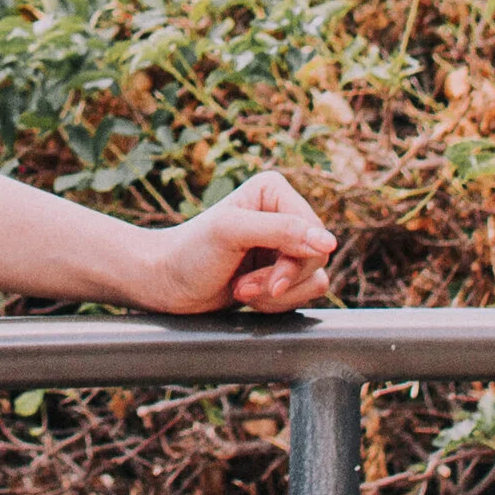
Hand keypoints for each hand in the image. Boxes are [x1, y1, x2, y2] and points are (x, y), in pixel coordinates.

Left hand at [130, 170, 336, 316]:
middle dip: (280, 281)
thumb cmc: (189, 252)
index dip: (296, 261)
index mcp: (273, 191)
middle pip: (317, 257)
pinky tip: (247, 296)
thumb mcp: (231, 233)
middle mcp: (282, 214)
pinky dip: (276, 304)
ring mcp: (283, 245)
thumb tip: (329, 243)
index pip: (314, 230)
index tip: (267, 280)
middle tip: (243, 287)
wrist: (165, 284)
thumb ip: (281, 231)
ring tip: (241, 290)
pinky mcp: (280, 272)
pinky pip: (303, 294)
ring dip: (276, 295)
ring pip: (314, 279)